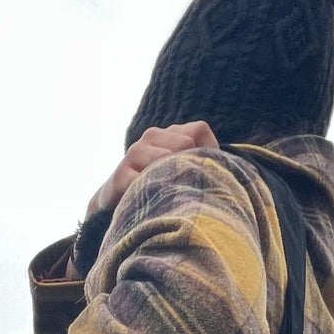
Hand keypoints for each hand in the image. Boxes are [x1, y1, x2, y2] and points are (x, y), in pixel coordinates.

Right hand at [85, 121, 218, 217]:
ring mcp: (134, 153)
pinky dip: (154, 192)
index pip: (199, 130)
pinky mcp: (120, 176)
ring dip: (173, 180)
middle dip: (190, 168)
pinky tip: (156, 203)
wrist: (112, 203)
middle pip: (185, 143)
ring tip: (172, 197)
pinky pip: (143, 180)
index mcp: (169, 134)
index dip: (207, 153)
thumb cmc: (154, 187)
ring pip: (165, 158)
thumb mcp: (179, 171)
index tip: (202, 175)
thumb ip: (201, 161)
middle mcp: (151, 137)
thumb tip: (221, 164)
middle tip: (187, 190)